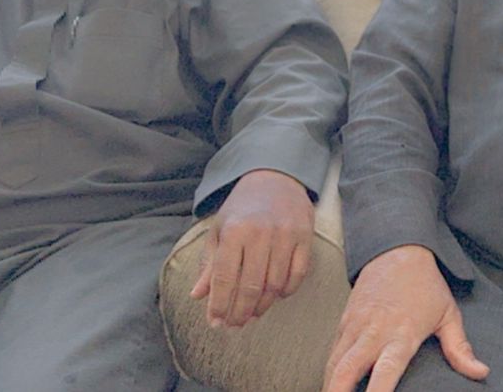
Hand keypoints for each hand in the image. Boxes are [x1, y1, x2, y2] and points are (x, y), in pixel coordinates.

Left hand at [190, 168, 313, 327]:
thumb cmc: (242, 207)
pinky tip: (276, 296)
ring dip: (262, 305)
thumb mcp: (219, 229)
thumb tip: (197, 296)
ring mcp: (286, 235)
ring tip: (252, 314)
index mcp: (234, 230)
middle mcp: (260, 233)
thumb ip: (209, 264)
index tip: (215, 322)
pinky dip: (286, 291)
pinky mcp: (305, 237)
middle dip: (240, 312)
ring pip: (275, 285)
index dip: (219, 305)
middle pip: (250, 287)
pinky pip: (298, 275)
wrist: (275, 178)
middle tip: (234, 325)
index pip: (224, 278)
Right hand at [323, 244, 487, 391]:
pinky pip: (332, 352)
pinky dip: (329, 371)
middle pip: (346, 370)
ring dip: (330, 385)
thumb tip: (481, 372)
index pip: (385, 371)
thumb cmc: (426, 285)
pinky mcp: (344, 321)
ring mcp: (355, 326)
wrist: (397, 250)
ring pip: (333, 363)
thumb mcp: (448, 314)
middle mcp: (374, 332)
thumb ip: (460, 348)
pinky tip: (332, 385)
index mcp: (402, 334)